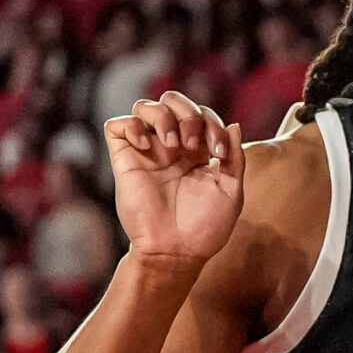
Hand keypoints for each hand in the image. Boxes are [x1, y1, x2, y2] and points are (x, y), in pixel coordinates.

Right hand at [104, 91, 244, 264]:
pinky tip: (146, 145)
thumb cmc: (206, 227)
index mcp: (198, 151)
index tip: (219, 153)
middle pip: (173, 101)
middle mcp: (172, 146)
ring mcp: (148, 151)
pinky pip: (117, 125)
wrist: (177, 251)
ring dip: (164, 117)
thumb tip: (235, 125)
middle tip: (194, 144)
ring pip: (146, 107)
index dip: (213, 124)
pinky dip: (132, 125)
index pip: (203, 115)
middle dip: (188, 113)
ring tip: (173, 146)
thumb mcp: (231, 192)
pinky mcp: (125, 159)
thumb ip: (235, 158)